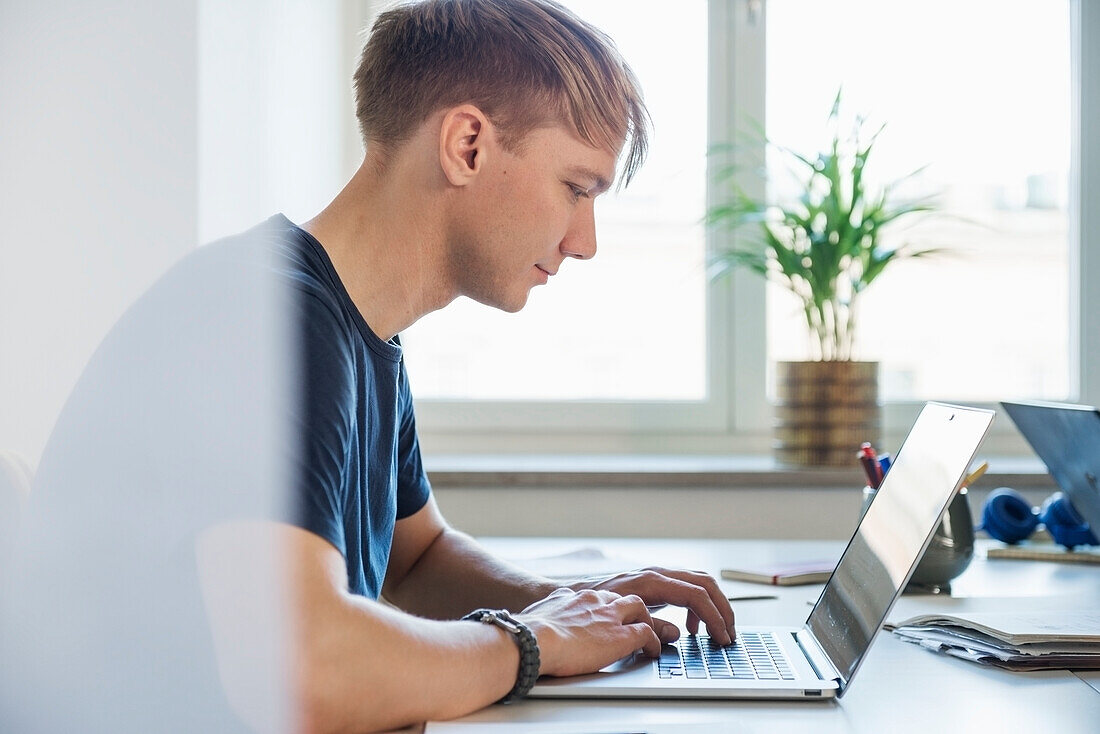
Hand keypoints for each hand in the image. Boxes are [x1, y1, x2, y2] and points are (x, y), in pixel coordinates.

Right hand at [516, 588, 662, 677]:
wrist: (533, 640)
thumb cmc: (527, 635)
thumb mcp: (536, 617)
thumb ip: (544, 616)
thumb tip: (533, 623)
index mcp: (571, 597)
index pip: (596, 597)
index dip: (604, 608)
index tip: (605, 618)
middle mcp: (592, 600)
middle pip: (620, 596)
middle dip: (630, 609)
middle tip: (633, 622)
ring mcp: (609, 616)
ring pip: (639, 607)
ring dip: (645, 620)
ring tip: (649, 635)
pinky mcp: (621, 635)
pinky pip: (646, 633)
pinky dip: (652, 642)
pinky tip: (651, 652)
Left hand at [567, 567, 735, 644]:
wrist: (575, 594)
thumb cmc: (595, 606)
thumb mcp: (623, 620)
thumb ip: (650, 628)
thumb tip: (677, 635)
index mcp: (652, 581)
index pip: (696, 594)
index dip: (714, 617)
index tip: (722, 637)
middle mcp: (658, 573)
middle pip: (705, 583)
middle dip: (722, 609)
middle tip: (730, 634)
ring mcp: (658, 575)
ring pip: (700, 583)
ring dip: (713, 606)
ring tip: (718, 632)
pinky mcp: (656, 582)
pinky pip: (688, 589)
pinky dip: (697, 607)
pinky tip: (691, 629)